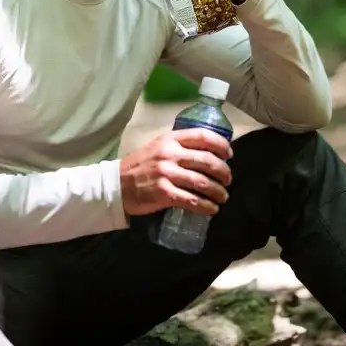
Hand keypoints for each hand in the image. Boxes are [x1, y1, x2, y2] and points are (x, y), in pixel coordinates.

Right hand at [119, 128, 233, 216]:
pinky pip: (191, 200)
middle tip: (228, 180)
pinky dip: (205, 206)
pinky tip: (212, 209)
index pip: (202, 136)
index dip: (221, 145)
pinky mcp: (163, 193)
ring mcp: (166, 173)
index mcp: (170, 139)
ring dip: (218, 191)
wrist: (116, 184)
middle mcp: (169, 154)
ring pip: (202, 182)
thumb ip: (179, 146)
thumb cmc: (140, 166)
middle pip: (207, 161)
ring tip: (223, 197)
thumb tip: (207, 153)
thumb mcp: (158, 147)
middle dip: (223, 172)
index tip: (229, 154)